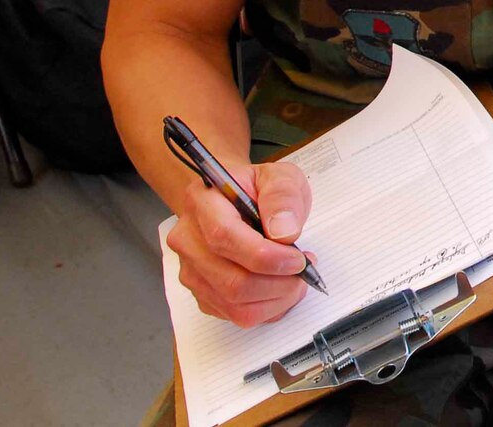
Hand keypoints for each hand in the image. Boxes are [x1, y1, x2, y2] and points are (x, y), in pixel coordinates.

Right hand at [166, 158, 314, 327]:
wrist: (233, 201)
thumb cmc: (255, 188)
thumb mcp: (279, 176)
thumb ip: (283, 196)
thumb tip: (284, 232)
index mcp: (202, 202)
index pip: (224, 237)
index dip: (266, 256)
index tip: (297, 259)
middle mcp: (188, 239)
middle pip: (230, 280)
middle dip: (278, 283)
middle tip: (304, 270)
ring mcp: (191, 270)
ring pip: (234, 304)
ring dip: (276, 299)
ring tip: (296, 278)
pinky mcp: (202, 292)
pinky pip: (234, 314)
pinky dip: (267, 308)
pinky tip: (281, 289)